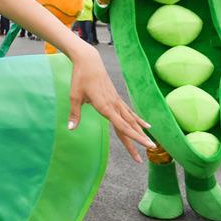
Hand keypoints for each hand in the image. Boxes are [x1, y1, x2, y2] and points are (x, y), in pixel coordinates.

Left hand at [68, 47, 153, 162]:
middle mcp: (114, 104)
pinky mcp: (116, 97)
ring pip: (131, 120)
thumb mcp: (74, 96)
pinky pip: (129, 111)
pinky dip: (138, 119)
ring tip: (149, 145)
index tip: (147, 146)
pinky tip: (146, 125)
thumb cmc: (80, 78)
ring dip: (139, 133)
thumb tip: (71, 128)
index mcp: (105, 106)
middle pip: (128, 127)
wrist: (88, 61)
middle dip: (136, 142)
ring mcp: (116, 100)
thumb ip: (74, 114)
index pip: (123, 126)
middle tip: (141, 160)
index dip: (135, 137)